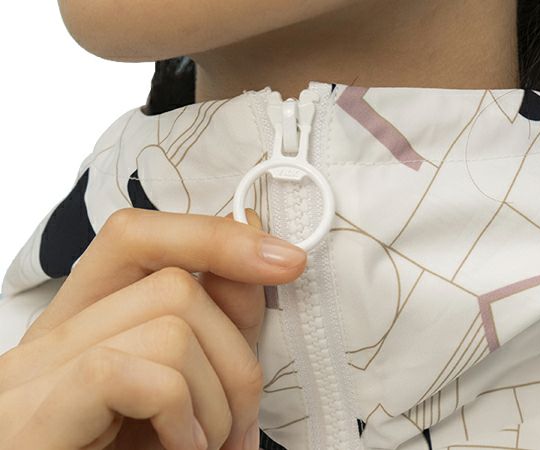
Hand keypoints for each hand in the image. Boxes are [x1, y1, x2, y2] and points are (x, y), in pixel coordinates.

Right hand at [0, 208, 305, 449]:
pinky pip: (132, 374)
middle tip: (240, 424)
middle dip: (236, 357)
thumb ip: (215, 326)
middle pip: (174, 286)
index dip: (216, 237)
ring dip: (215, 400)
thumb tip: (264, 257)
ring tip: (208, 446)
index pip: (140, 235)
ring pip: (170, 327)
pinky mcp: (34, 414)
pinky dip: (182, 418)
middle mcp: (55, 335)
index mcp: (87, 320)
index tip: (284, 261)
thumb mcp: (183, 385)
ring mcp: (36, 371)